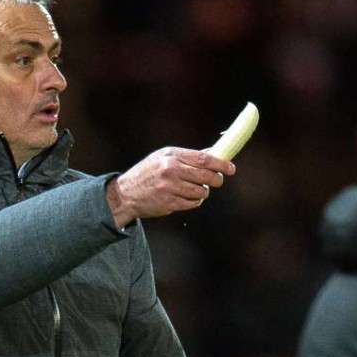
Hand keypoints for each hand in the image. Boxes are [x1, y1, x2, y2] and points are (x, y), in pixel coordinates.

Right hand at [106, 148, 235, 227]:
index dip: (221, 164)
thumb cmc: (148, 173)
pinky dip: (194, 201)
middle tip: (218, 181)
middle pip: (206, 176)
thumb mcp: (164, 158)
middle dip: (217, 179)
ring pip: (201, 191)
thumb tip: (213, 153)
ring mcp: (170, 187)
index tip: (231, 168)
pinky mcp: (169, 203)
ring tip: (194, 189)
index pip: (204, 159)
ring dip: (203, 192)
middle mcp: (171, 170)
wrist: (125, 194)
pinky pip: (193, 203)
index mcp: (171, 155)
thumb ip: (188, 156)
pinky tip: (186, 198)